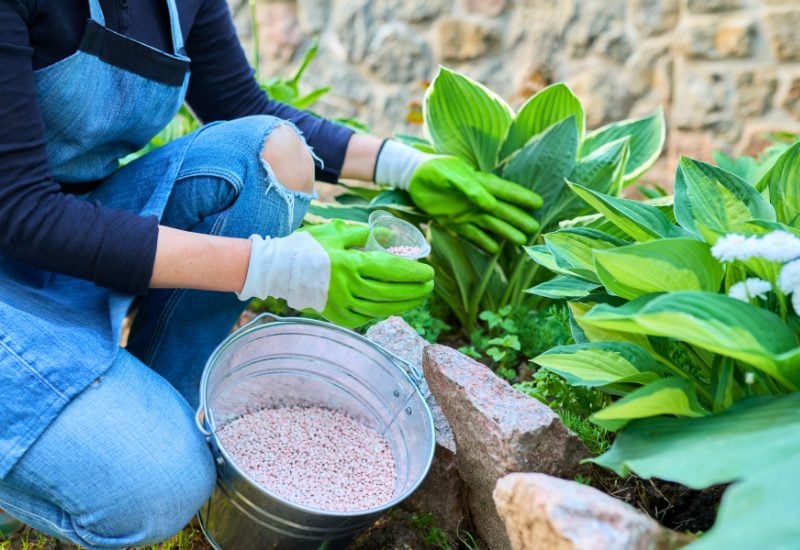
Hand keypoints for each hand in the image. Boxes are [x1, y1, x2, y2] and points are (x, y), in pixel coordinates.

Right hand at [237, 220, 433, 327]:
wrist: (277, 271)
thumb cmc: (307, 247)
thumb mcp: (337, 232)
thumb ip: (364, 234)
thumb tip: (388, 235)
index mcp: (352, 264)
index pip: (392, 270)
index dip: (414, 273)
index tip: (429, 273)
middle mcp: (350, 288)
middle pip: (392, 292)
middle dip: (415, 290)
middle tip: (429, 286)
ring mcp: (344, 306)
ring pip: (383, 308)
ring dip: (404, 304)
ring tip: (418, 298)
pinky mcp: (338, 317)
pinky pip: (368, 317)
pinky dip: (384, 312)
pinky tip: (394, 307)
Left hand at [409, 156, 541, 252]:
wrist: (412, 177)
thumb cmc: (433, 169)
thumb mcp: (450, 174)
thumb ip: (469, 188)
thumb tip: (490, 204)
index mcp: (479, 183)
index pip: (505, 191)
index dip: (521, 197)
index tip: (537, 203)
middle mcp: (477, 199)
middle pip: (502, 210)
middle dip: (518, 219)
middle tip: (533, 229)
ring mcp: (467, 212)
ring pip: (490, 224)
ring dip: (505, 232)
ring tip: (520, 242)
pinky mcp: (455, 222)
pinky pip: (472, 234)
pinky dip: (483, 242)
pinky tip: (495, 250)